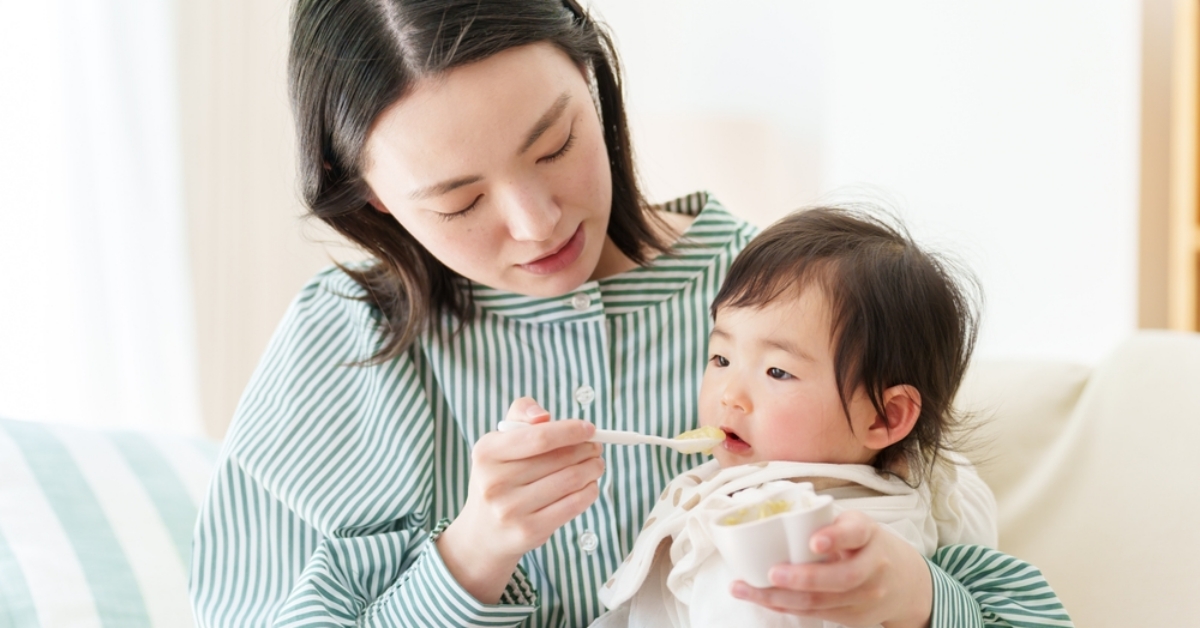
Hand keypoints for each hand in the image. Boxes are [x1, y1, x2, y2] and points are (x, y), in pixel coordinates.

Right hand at [436, 397, 603, 602]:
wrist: (482, 533)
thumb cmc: (499, 478)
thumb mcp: (498, 443)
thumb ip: (520, 416)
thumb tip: (543, 416)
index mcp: (487, 452)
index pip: (539, 437)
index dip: (571, 431)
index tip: (590, 429)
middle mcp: (495, 482)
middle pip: (560, 458)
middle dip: (587, 449)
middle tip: (596, 447)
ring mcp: (511, 510)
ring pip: (571, 480)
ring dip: (592, 469)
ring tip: (596, 464)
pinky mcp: (529, 531)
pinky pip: (573, 505)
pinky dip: (589, 491)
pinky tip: (590, 485)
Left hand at [730, 510, 932, 627]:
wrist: (904, 582)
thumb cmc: (866, 545)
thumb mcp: (854, 525)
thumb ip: (824, 521)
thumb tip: (771, 509)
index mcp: (867, 533)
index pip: (855, 533)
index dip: (835, 537)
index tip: (815, 541)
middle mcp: (872, 566)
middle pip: (841, 578)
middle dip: (803, 578)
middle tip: (773, 573)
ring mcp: (866, 596)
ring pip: (822, 602)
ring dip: (780, 598)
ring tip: (746, 589)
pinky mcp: (855, 617)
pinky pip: (816, 614)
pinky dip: (786, 607)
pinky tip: (762, 599)